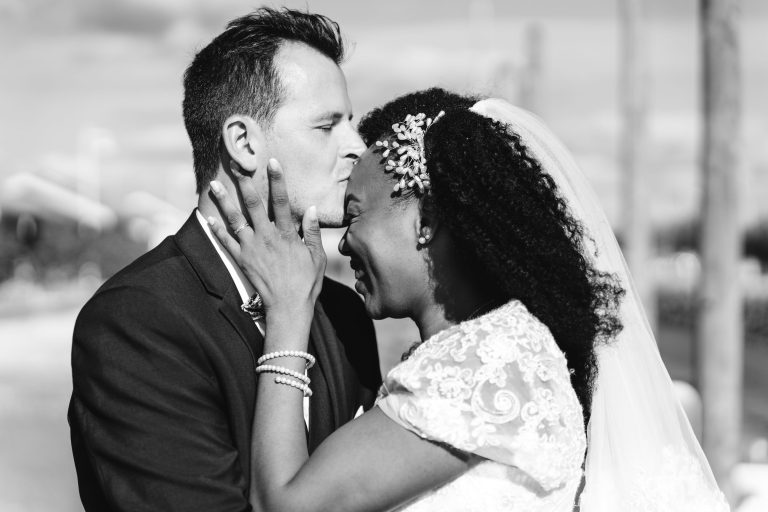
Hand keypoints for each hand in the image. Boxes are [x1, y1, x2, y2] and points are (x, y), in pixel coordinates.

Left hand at [208, 158, 325, 326]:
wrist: (288, 308)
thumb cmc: (306, 284)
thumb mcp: (316, 258)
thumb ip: (312, 233)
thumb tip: (312, 210)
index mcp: (286, 235)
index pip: (282, 202)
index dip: (277, 180)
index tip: (272, 162)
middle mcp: (266, 237)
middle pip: (253, 204)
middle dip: (245, 183)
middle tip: (236, 165)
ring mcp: (251, 248)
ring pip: (234, 219)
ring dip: (224, 201)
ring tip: (213, 184)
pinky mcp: (241, 260)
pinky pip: (225, 242)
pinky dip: (216, 230)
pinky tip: (207, 218)